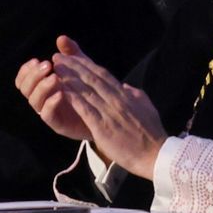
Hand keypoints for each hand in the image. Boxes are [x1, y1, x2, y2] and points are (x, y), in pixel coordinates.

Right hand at [16, 34, 91, 141]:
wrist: (105, 114)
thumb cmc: (89, 89)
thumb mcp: (81, 67)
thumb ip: (71, 53)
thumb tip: (61, 38)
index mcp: (42, 86)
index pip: (23, 79)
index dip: (26, 70)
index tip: (36, 60)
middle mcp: (42, 99)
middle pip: (24, 88)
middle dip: (33, 75)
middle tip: (47, 66)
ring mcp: (49, 112)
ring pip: (33, 101)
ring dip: (42, 87)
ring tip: (55, 77)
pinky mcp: (58, 124)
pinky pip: (47, 115)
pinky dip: (51, 103)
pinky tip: (61, 93)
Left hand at [50, 39, 167, 179]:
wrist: (156, 155)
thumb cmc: (151, 134)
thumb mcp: (146, 107)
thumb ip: (135, 95)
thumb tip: (126, 86)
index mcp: (126, 95)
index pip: (103, 74)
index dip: (85, 64)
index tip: (72, 57)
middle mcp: (116, 99)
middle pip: (91, 78)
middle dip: (73, 65)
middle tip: (57, 57)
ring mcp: (109, 112)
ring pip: (86, 90)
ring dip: (69, 77)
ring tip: (56, 68)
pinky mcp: (102, 126)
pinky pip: (84, 109)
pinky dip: (72, 97)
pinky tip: (61, 90)